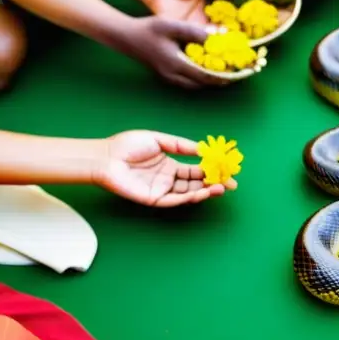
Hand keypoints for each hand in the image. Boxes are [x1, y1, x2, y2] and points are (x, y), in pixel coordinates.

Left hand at [94, 130, 234, 205]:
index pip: (196, 170)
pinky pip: (174, 200)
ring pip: (189, 193)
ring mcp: (161, 189)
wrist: (105, 156)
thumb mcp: (159, 139)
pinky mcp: (153, 198)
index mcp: (170, 164)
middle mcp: (168, 178)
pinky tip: (202, 192)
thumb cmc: (127, 145)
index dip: (212, 170)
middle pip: (196, 183)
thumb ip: (181, 145)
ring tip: (222, 188)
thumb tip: (203, 149)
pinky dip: (189, 197)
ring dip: (206, 192)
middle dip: (215, 184)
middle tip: (232, 184)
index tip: (227, 169)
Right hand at [113, 16, 228, 88]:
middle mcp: (173, 76)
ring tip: (226, 72)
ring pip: (195, 84)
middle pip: (203, 84)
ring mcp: (168, 78)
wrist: (125, 36)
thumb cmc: (148, 29)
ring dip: (211, 80)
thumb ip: (194, 32)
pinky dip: (200, 77)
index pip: (206, 76)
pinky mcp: (166, 75)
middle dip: (220, 80)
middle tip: (236, 73)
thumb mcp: (172, 26)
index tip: (239, 74)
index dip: (225, 77)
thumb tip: (216, 37)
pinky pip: (188, 80)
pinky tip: (207, 68)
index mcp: (176, 65)